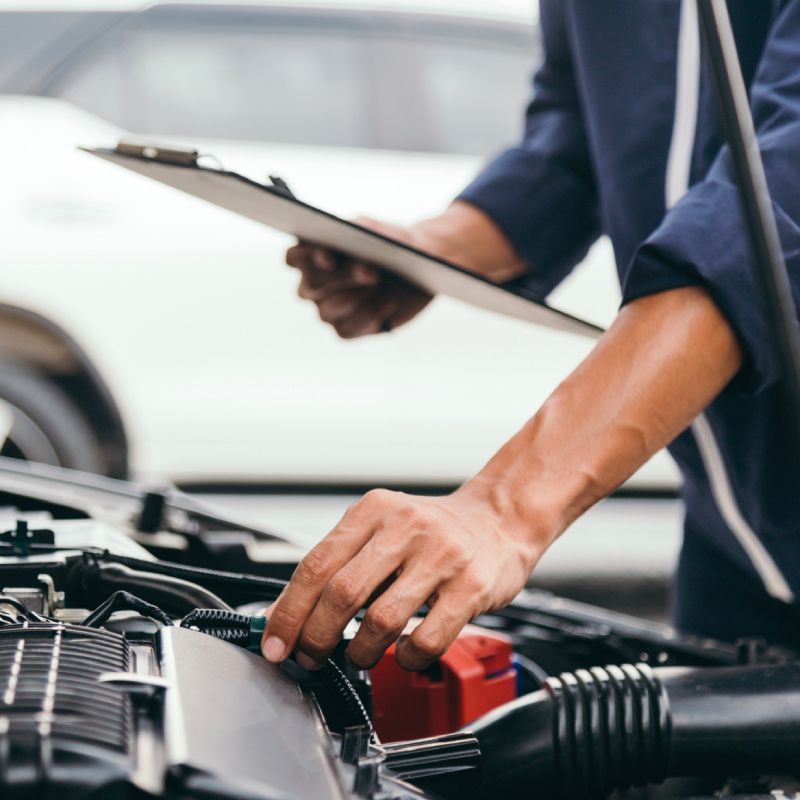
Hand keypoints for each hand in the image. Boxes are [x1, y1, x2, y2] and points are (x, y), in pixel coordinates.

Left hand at [261, 484, 543, 671]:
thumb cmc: (433, 529)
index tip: (275, 642)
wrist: (500, 518)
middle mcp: (405, 527)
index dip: (289, 611)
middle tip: (309, 656)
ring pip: (380, 620)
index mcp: (374, 510)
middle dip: (315, 637)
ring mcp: (441, 555)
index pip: (316, 564)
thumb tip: (289, 611)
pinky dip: (406, 658)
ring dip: (360, 652)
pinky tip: (404, 652)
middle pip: (341, 593)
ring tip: (360, 655)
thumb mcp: (382, 527)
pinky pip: (426, 638)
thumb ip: (341, 562)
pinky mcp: (471, 585)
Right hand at [285, 217, 432, 338]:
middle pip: (311, 286)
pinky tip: (389, 301)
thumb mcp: (383, 230)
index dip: (305, 258)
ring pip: (328, 310)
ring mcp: (327, 309)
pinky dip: (372, 314)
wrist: (420, 267)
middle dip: (341, 278)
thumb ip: (365, 227)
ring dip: (359, 297)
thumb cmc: (393, 243)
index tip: (329, 257)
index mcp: (314, 253)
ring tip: (383, 283)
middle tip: (371, 272)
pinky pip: (347, 328)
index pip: (293, 257)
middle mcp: (314, 284)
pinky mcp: (345, 328)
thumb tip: (356, 231)